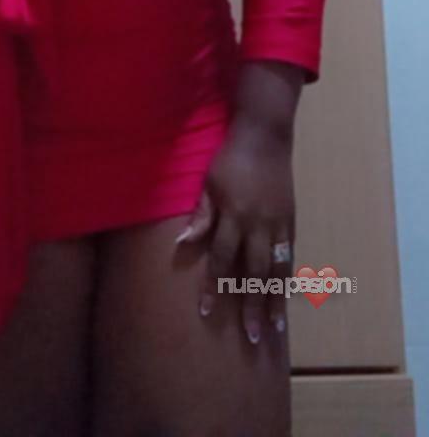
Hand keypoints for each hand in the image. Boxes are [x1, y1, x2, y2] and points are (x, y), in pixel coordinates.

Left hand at [175, 118, 294, 343]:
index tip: (207, 313)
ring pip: (278, 269)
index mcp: (234, 214)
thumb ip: (201, 215)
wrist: (265, 135)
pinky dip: (287, 279)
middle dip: (252, 305)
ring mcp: (278, 223)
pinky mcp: (290, 219)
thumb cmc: (230, 158)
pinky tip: (286, 296)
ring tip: (276, 328)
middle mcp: (258, 223)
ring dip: (276, 300)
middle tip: (252, 337)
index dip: (213, 286)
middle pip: (255, 271)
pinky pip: (289, 255)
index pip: (221, 258)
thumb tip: (181, 244)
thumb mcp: (209, 182)